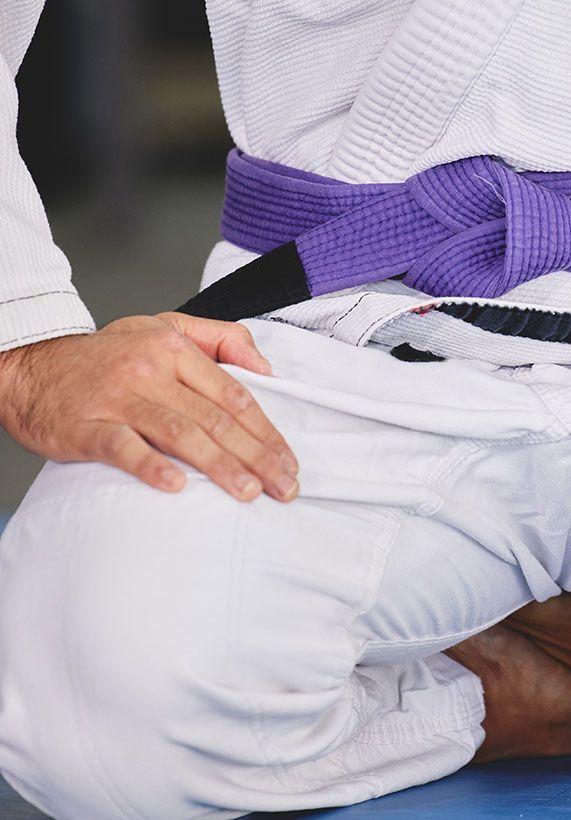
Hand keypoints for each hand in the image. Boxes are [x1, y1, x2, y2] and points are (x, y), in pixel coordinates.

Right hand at [0, 313, 298, 501]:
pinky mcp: (86, 426)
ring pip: (181, 433)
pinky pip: (124, 448)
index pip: (234, 395)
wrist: (32, 365)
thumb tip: (265, 367)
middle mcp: (150, 370)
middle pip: (216, 419)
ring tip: (249, 492)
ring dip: (220, 466)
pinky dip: (151, 466)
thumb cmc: (107, 354)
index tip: (289, 461)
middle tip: (283, 487)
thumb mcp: (164, 327)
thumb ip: (220, 338)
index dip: (267, 432)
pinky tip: (177, 486)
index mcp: (175, 349)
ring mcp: (118, 398)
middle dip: (257, 456)